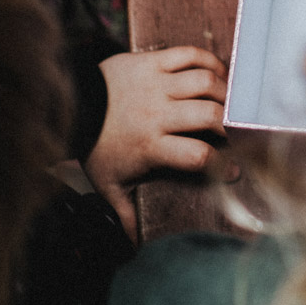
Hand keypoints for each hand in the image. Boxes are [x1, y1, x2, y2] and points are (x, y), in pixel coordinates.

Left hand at [85, 47, 228, 234]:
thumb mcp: (108, 184)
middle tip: (235, 131)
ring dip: (224, 91)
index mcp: (151, 146)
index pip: (198, 156)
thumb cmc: (93, 146)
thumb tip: (134, 248)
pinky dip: (209, 61)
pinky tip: (218, 73)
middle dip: (230, 123)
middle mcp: (158, 114)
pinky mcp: (151, 62)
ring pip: (204, 82)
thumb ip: (125, 214)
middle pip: (210, 115)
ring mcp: (156, 85)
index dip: (222, 164)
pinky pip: (189, 55)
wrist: (70, 104)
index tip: (235, 170)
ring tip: (229, 101)